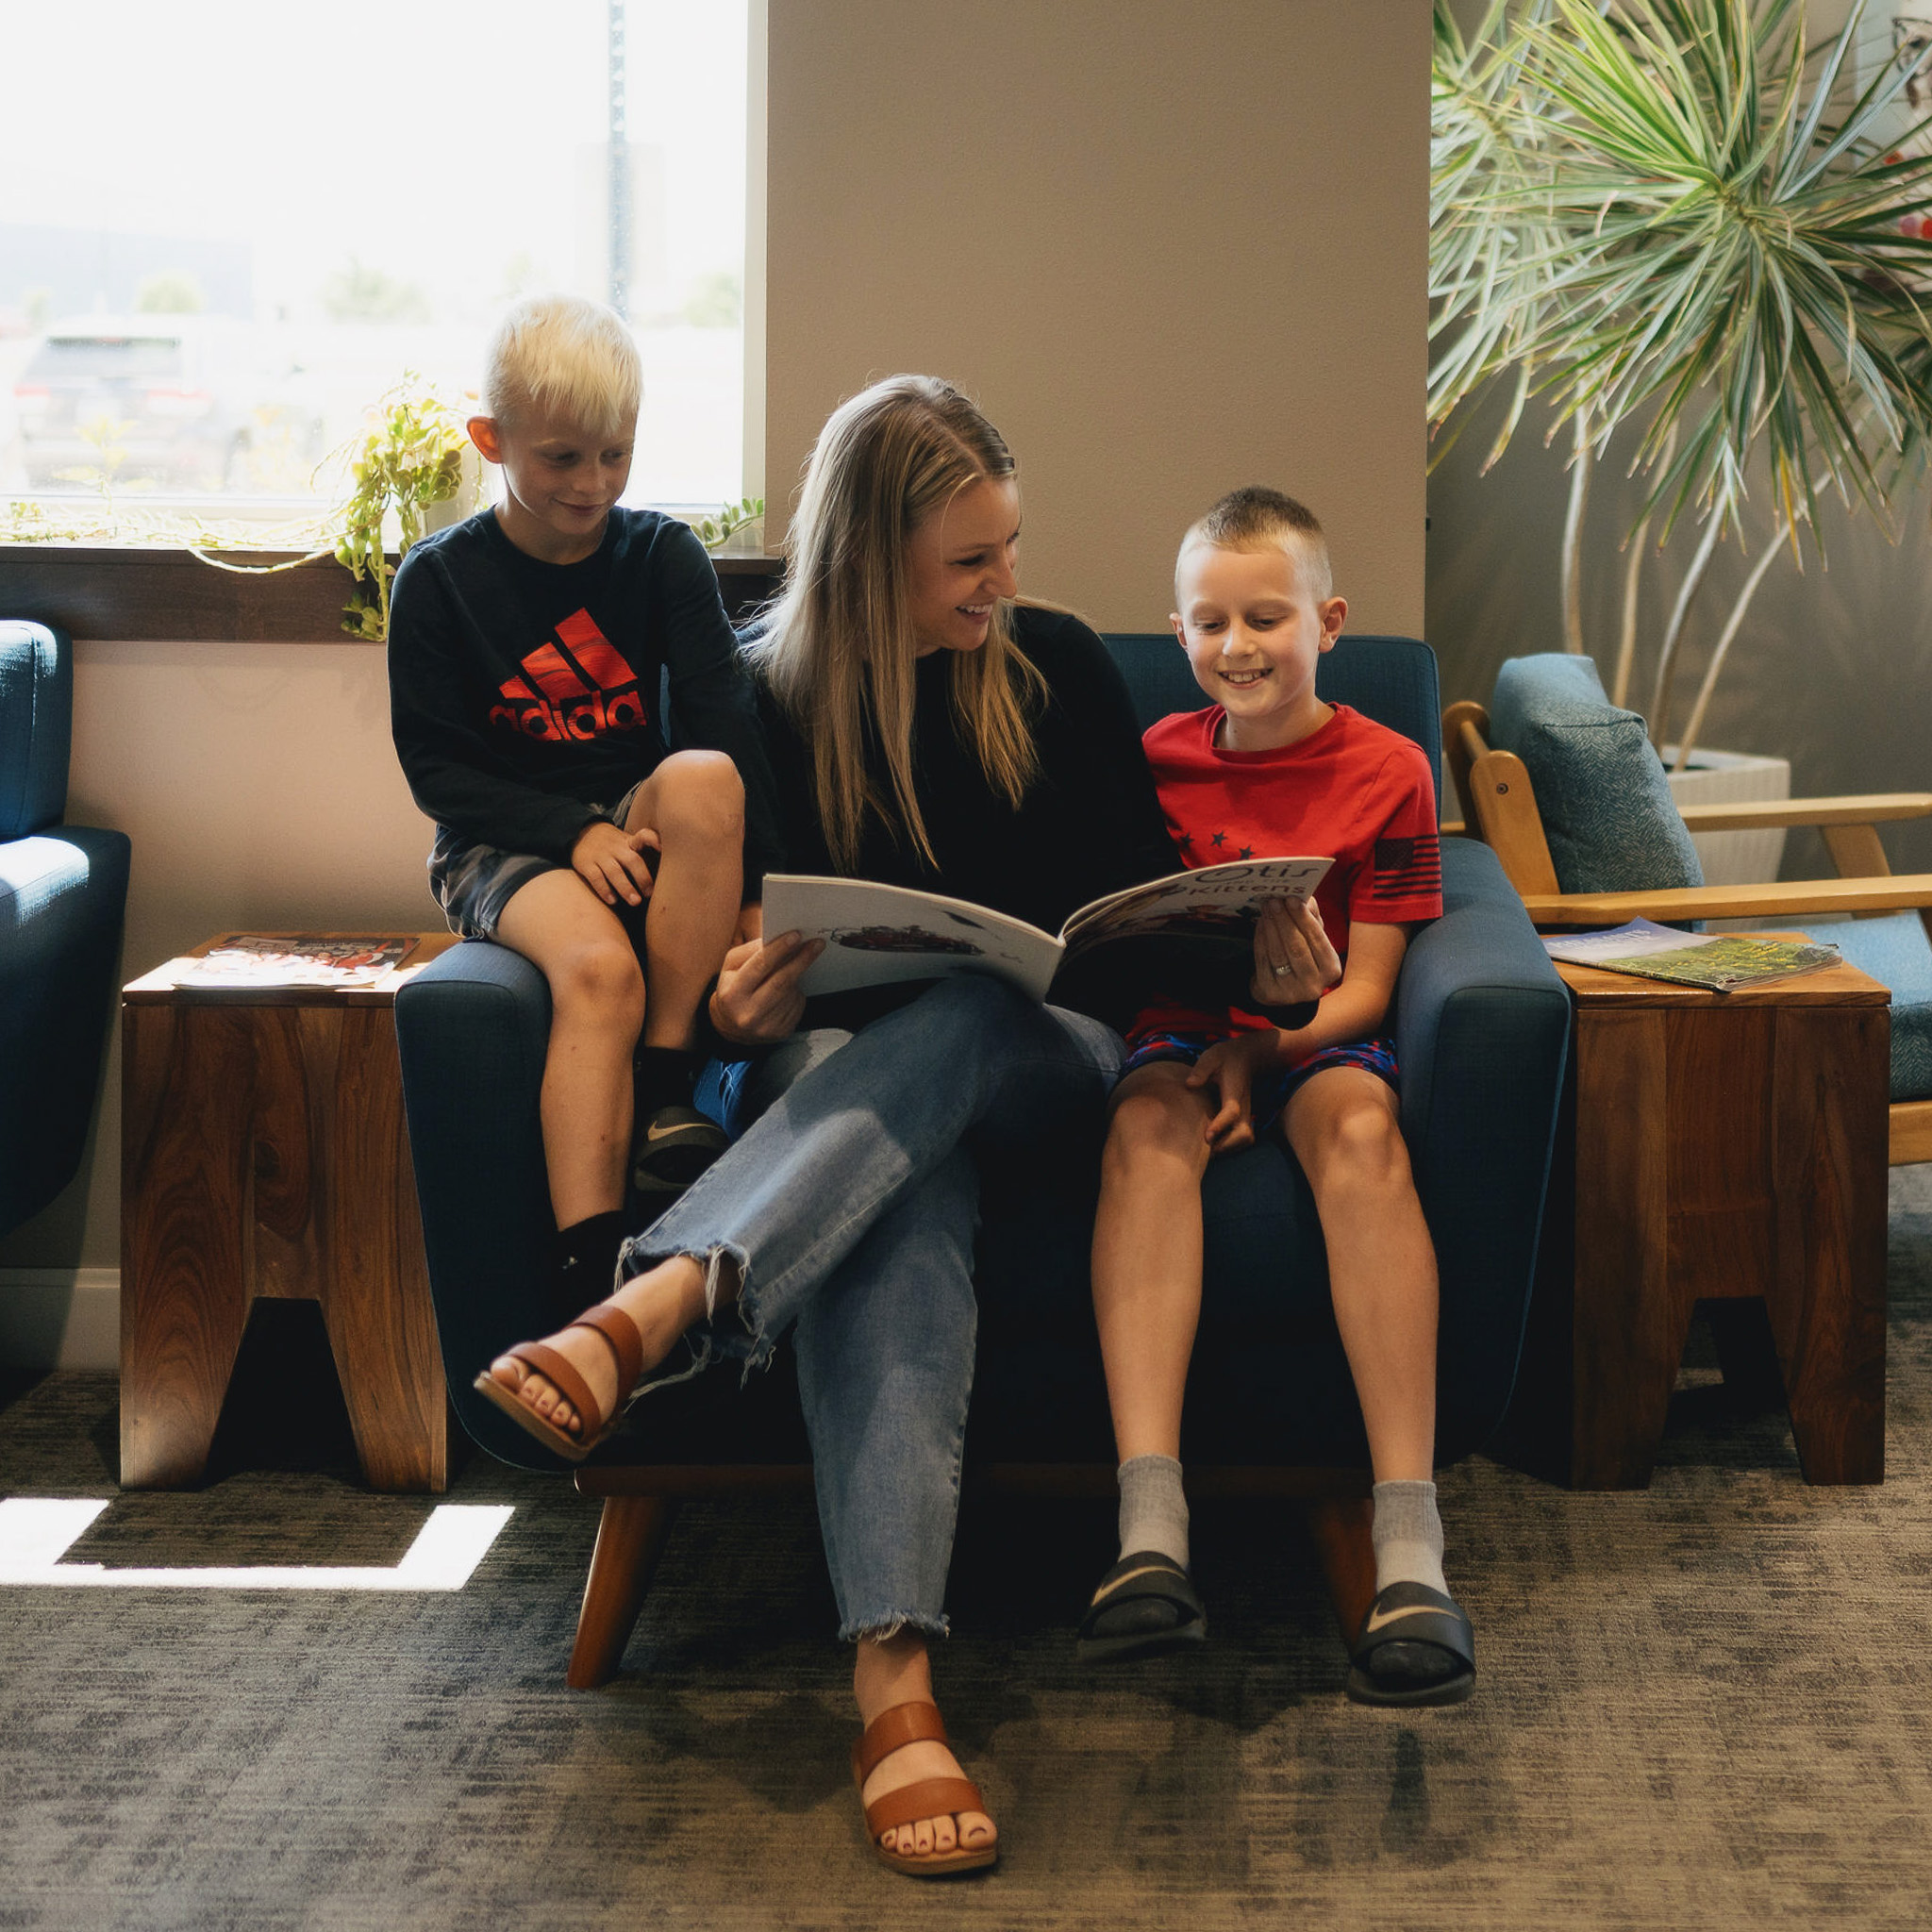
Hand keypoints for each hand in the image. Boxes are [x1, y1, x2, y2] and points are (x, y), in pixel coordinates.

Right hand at [572, 820, 659, 907]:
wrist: (581, 833)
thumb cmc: (614, 846)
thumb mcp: (629, 843)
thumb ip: (646, 854)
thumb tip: (672, 874)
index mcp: (630, 842)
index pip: (644, 836)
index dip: (654, 841)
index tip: (663, 849)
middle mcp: (616, 847)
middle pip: (632, 860)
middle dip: (642, 877)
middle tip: (650, 894)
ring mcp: (600, 855)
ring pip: (614, 871)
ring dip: (625, 888)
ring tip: (636, 902)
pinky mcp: (586, 864)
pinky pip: (595, 877)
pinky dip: (604, 889)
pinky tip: (613, 901)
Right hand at [708, 929, 823, 1046]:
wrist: (731, 1026)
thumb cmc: (733, 988)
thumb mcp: (731, 967)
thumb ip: (750, 951)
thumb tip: (779, 939)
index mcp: (732, 994)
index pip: (759, 966)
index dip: (779, 949)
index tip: (796, 935)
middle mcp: (748, 1013)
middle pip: (782, 981)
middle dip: (801, 960)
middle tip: (817, 943)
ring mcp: (766, 1027)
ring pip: (792, 993)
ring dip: (798, 977)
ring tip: (794, 970)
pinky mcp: (781, 1033)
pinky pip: (798, 1005)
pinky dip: (797, 993)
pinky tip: (790, 991)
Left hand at [1186, 1034, 1276, 1155]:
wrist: (1246, 1058)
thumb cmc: (1224, 1058)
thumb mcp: (1211, 1057)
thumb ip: (1201, 1070)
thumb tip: (1190, 1084)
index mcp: (1234, 1092)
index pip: (1231, 1111)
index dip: (1221, 1124)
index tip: (1207, 1136)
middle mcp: (1244, 1106)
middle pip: (1244, 1133)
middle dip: (1226, 1144)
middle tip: (1204, 1149)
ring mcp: (1247, 1114)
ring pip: (1246, 1139)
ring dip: (1229, 1148)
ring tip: (1206, 1151)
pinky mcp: (1245, 1119)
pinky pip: (1243, 1139)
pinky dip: (1231, 1146)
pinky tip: (1212, 1145)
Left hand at [1249, 896, 1341, 1009]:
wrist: (1283, 988)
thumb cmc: (1303, 957)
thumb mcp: (1313, 940)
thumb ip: (1312, 919)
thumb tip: (1305, 897)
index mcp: (1331, 969)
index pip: (1318, 940)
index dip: (1304, 919)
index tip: (1292, 899)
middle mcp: (1314, 985)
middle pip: (1297, 947)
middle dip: (1284, 921)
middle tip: (1274, 900)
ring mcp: (1291, 992)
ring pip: (1278, 953)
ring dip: (1270, 927)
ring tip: (1266, 908)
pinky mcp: (1271, 993)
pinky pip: (1263, 961)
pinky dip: (1260, 940)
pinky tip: (1260, 924)